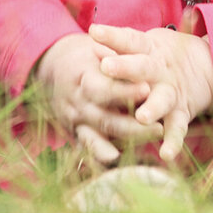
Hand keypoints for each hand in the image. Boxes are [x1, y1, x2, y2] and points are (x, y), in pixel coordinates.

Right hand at [33, 33, 160, 164]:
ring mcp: (75, 121)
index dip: (124, 91)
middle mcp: (77, 102)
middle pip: (104, 119)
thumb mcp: (97, 47)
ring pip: (99, 138)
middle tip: (159, 127)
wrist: (53, 65)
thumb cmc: (85, 54)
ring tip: (149, 146)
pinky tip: (120, 165)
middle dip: (132, 126)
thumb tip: (139, 65)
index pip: (102, 88)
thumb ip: (116, 56)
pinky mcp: (75, 133)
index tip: (147, 89)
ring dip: (126, 143)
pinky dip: (103, 158)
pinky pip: (89, 149)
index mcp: (81, 77)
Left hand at [90, 24, 212, 162]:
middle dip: (124, 67)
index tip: (94, 32)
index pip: (129, 40)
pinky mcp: (181, 113)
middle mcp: (159, 70)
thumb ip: (121, 45)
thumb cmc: (158, 55)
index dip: (112, 35)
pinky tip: (166, 155)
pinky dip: (173, 142)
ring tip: (142, 117)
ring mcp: (171, 92)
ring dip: (152, 108)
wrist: (205, 65)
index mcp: (148, 49)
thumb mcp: (144, 44)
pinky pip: (177, 128)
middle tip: (106, 66)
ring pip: (161, 99)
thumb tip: (91, 36)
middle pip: (142, 67)